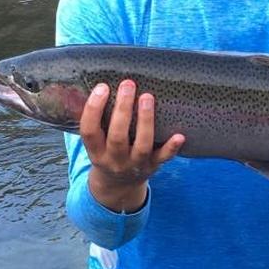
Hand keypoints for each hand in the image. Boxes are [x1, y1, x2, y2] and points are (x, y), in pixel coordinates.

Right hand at [80, 80, 183, 212]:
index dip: (93, 109)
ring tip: (147, 97)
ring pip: (141, 145)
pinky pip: (163, 158)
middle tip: (128, 84)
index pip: (89, 131)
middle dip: (122, 110)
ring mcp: (135, 165)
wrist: (118, 186)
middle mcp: (114, 160)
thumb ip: (93, 119)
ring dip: (145, 121)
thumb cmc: (106, 151)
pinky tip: (180, 135)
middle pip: (117, 136)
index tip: (102, 87)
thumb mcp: (95, 141)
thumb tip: (89, 82)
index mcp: (95, 151)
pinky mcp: (153, 166)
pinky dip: (171, 148)